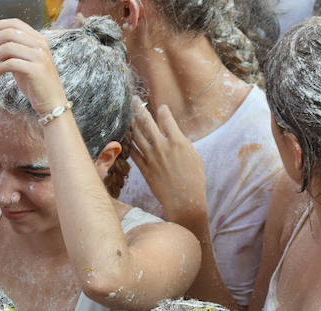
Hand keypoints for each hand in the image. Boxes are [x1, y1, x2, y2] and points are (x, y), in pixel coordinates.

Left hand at [0, 19, 66, 116]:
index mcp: (38, 40)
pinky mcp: (36, 70)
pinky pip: (11, 63)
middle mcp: (40, 45)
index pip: (16, 23)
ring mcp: (39, 57)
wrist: (52, 103)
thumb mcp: (23, 63)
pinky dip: (0, 68)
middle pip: (10, 32)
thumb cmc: (36, 84)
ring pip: (8, 47)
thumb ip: (12, 52)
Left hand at [129, 103, 208, 225]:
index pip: (166, 118)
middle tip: (134, 99)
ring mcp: (151, 158)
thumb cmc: (194, 179)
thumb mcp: (194, 156)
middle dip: (139, 108)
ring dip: (132, 123)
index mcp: (177, 141)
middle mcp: (162, 146)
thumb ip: (182, 143)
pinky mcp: (144, 169)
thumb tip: (175, 135)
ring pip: (137, 136)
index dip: (162, 110)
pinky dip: (129, 144)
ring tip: (128, 115)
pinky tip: (126, 138)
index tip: (160, 107)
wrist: (184, 200)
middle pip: (147, 122)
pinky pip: (133, 153)